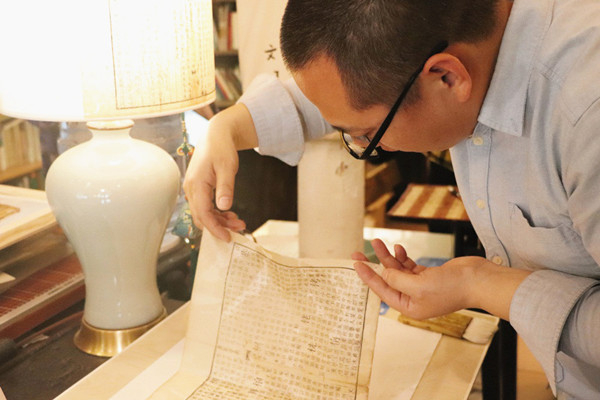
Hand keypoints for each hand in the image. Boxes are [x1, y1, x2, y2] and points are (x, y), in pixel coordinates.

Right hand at [183, 105, 256, 240]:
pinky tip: (230, 213)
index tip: (227, 238)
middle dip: (219, 226)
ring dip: (220, 220)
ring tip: (239, 221)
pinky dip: (217, 212)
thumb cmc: (221, 147)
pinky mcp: (199, 188)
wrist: (216, 134)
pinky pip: (205, 206)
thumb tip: (224, 207)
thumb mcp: (227, 167)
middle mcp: (191, 189)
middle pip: (202, 217)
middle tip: (239, 228)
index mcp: (196, 184)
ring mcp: (194, 189)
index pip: (203, 214)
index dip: (214, 229)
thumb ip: (225, 188)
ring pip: (204, 213)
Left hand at [353, 239, 531, 319]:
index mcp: (409, 307)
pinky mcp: (429, 276)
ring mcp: (421, 287)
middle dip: (373, 264)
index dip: (367, 276)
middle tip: (358, 252)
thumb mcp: (418, 285)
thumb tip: (383, 273)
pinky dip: (402, 257)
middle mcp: (413, 298)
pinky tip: (398, 248)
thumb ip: (397, 279)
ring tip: (377, 242)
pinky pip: (409, 266)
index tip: (356, 264)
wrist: (478, 280)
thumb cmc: (452, 288)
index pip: (382, 290)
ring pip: (397, 270)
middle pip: (387, 279)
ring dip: (387, 256)